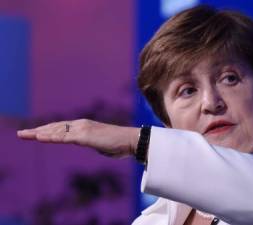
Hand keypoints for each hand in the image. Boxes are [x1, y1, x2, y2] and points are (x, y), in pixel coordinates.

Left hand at [17, 119, 139, 157]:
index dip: (47, 130)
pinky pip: (63, 137)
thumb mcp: (100, 143)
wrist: (131, 140)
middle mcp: (81, 124)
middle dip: (38, 131)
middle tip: (22, 134)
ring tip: (24, 135)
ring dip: (39, 134)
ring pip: (56, 131)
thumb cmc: (119, 144)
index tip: (36, 133)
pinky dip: (50, 137)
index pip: (62, 128)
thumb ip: (90, 142)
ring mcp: (82, 129)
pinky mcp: (84, 136)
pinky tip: (39, 138)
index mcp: (85, 126)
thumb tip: (89, 143)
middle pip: (55, 127)